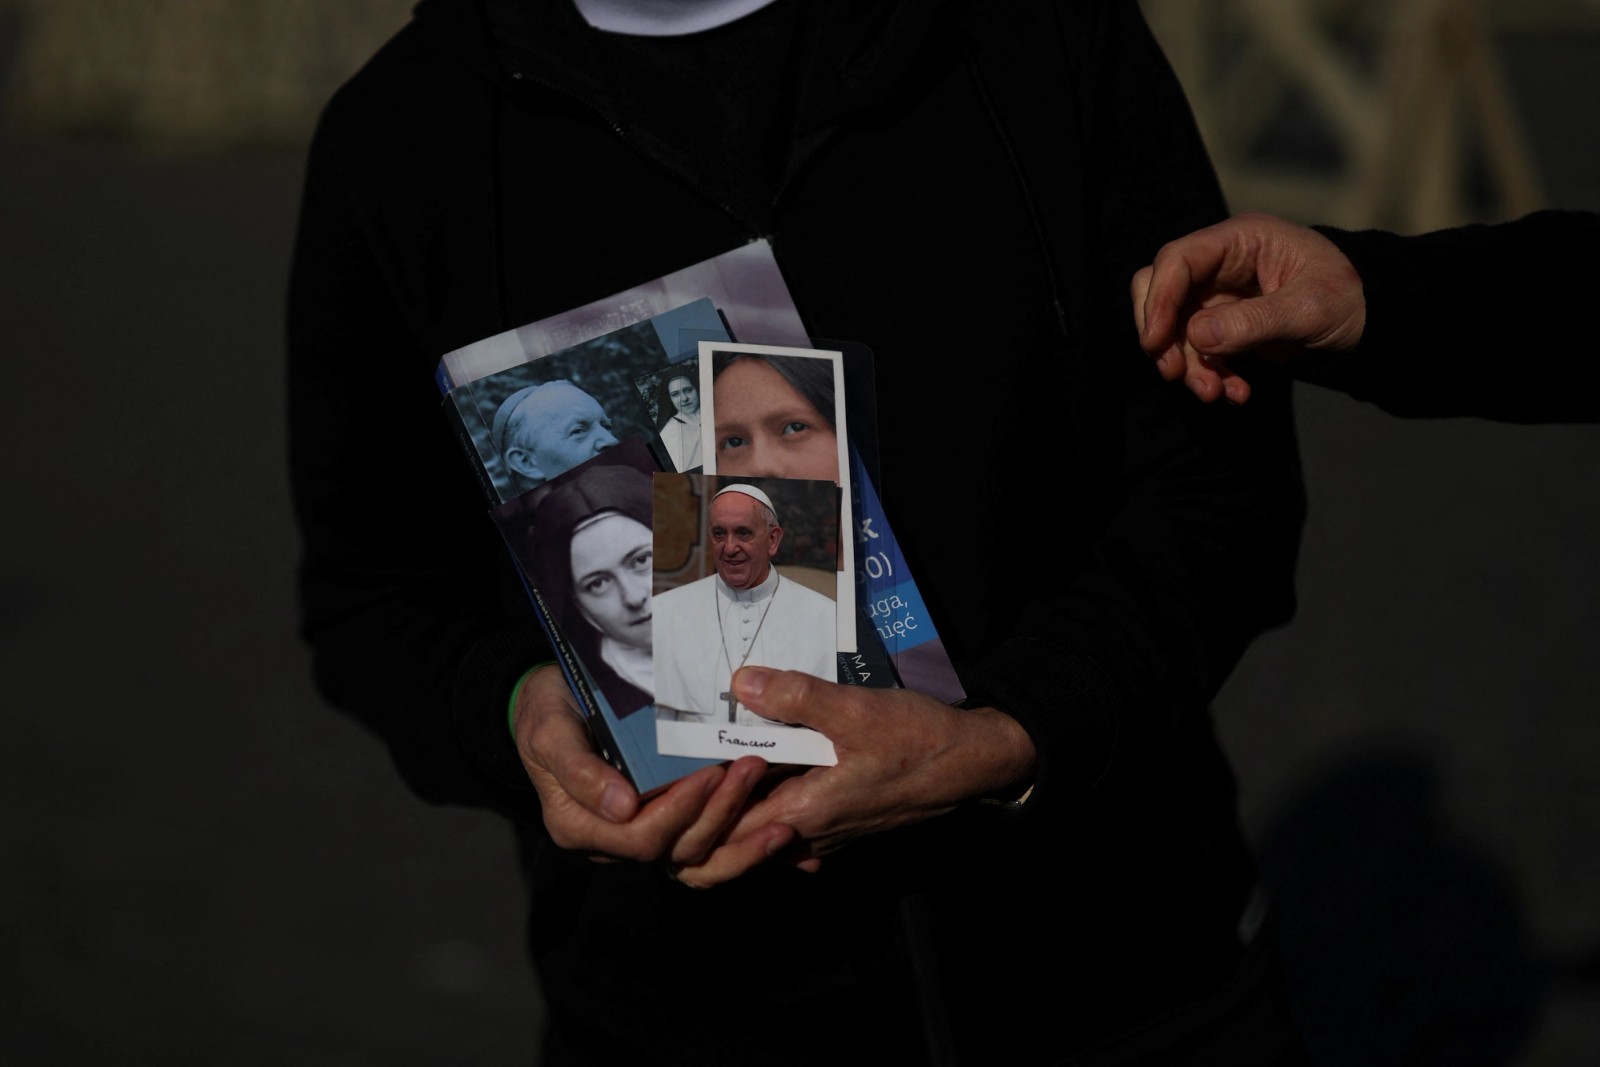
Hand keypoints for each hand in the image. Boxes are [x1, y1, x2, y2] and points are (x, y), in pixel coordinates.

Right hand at [512, 666, 796, 882]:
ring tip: (784, 826)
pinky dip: (744, 848)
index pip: (640, 837)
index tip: (709, 774)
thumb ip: (579, 769)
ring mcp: (644, 836)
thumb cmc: (547, 714)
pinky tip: (783, 839)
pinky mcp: (669, 824)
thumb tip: (621, 808)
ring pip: (698, 861)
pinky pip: (708, 849)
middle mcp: (614, 842)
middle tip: (752, 770)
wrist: (551, 705)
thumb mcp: (549, 732)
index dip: (678, 811)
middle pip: (676, 851)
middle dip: (718, 816)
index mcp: (581, 827)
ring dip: (742, 845)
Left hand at [705, 666, 1035, 873]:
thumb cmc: (918, 741)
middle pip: (731, 834)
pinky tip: (764, 760)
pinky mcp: (836, 822)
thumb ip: (796, 697)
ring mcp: (822, 833)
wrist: (973, 761)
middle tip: (692, 752)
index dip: (693, 801)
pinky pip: (783, 818)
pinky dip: (764, 794)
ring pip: (756, 826)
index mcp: (802, 813)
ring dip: (735, 794)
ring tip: (722, 748)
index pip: (720, 830)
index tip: (683, 757)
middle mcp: (806, 835)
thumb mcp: (856, 710)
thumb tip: (741, 681)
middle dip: (706, 800)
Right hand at [1131, 211, 1366, 403]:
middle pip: (1161, 289)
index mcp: (1241, 241)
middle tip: (1173, 371)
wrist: (1372, 322)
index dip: (1160, 299)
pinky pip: (1199, 351)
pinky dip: (1211, 374)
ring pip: (1176, 328)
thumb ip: (1253, 321)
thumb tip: (1195, 335)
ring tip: (1214, 393)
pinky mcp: (1226, 325)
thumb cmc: (1349, 299)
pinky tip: (1235, 392)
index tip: (1156, 342)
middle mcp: (1222, 264)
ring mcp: (1221, 295)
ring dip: (1190, 365)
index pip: (1178, 260)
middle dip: (1162, 334)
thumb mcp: (1308, 309)